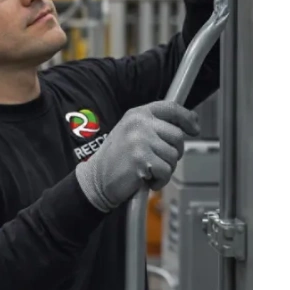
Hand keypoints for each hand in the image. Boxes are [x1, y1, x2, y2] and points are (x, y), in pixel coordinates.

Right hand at [74, 101, 200, 211]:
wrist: (95, 179)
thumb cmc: (114, 159)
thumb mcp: (131, 133)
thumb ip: (154, 126)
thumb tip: (185, 128)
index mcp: (137, 114)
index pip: (171, 108)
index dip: (187, 118)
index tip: (194, 127)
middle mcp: (138, 124)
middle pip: (177, 136)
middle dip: (173, 152)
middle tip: (157, 160)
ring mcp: (140, 140)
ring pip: (174, 155)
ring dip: (165, 168)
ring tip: (147, 170)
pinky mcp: (142, 158)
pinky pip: (166, 171)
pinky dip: (160, 180)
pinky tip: (145, 178)